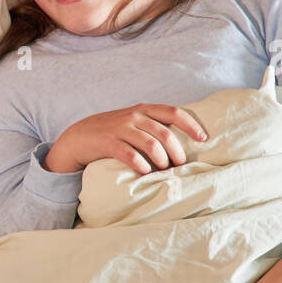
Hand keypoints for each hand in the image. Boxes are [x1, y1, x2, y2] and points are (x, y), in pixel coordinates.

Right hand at [46, 103, 207, 174]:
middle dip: (176, 151)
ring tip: (163, 170)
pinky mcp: (108, 143)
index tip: (203, 138)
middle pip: (165, 133)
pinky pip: (129, 154)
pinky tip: (144, 172)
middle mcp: (134, 116)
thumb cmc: (111, 132)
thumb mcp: (132, 122)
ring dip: (161, 160)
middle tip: (180, 165)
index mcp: (143, 110)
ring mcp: (120, 129)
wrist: (78, 137)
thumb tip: (179, 142)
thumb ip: (152, 125)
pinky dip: (140, 164)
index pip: (174, 113)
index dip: (191, 125)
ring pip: (150, 144)